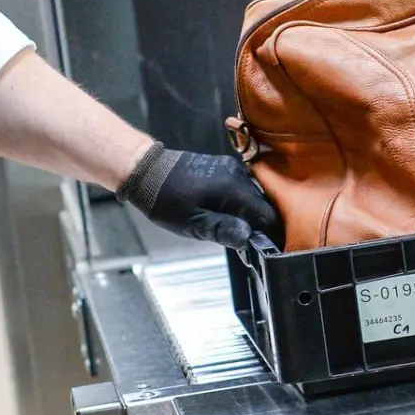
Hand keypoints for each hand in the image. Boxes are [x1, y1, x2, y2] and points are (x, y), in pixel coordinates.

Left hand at [117, 142, 279, 249]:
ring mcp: (231, 168)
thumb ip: (222, 230)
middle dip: (258, 224)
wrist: (146, 170)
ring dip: (249, 214)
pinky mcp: (224, 167)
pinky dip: (240, 204)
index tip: (264, 248)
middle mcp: (237, 174)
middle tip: (246, 244)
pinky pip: (242, 188)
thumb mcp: (192, 222)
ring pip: (252, 196)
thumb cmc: (164, 198)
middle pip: (262, 204)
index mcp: (233, 187)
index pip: (267, 213)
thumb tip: (248, 238)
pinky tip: (227, 215)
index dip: (269, 233)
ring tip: (234, 231)